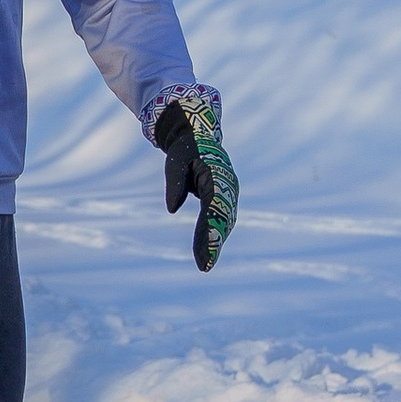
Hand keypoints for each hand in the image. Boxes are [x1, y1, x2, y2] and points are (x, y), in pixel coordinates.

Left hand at [154, 96, 237, 271]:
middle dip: (213, 242)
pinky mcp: (224, 199)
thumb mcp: (176, 160)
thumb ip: (175, 183)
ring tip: (204, 265)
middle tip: (205, 265)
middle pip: (221, 219)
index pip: (213, 206)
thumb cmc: (186, 148)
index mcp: (216, 175)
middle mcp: (227, 186)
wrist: (200, 136)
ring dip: (214, 243)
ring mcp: (229, 193)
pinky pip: (219, 220)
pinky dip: (213, 236)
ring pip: (223, 222)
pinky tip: (205, 254)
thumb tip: (172, 208)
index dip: (209, 228)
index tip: (206, 248)